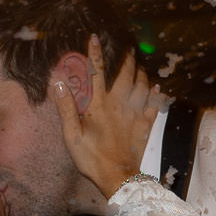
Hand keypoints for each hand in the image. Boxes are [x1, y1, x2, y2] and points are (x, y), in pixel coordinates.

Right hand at [52, 38, 156, 203]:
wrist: (118, 177)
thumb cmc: (91, 158)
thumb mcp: (72, 135)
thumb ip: (66, 107)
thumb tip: (58, 82)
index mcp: (100, 105)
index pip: (96, 73)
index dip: (95, 53)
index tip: (94, 37)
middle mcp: (120, 105)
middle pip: (126, 75)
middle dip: (127, 59)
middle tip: (129, 48)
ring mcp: (135, 115)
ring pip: (143, 87)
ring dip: (142, 73)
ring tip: (141, 65)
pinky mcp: (145, 126)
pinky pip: (154, 106)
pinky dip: (155, 95)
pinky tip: (157, 88)